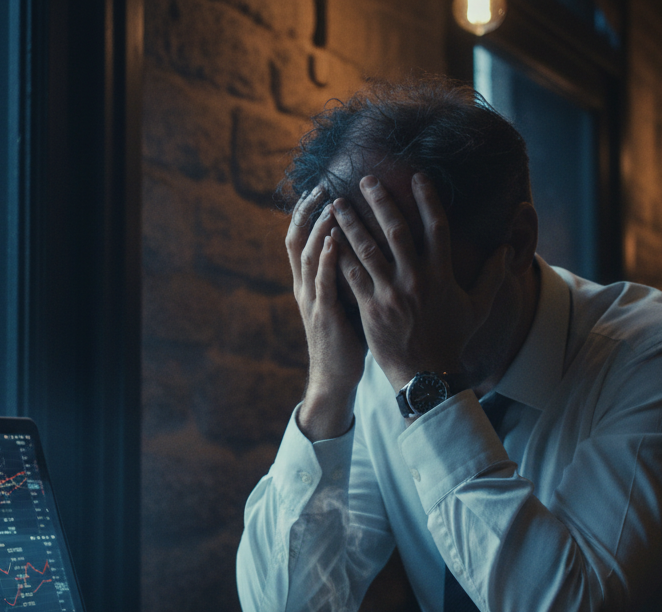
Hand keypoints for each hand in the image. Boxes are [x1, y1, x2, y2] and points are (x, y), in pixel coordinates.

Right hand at [285, 187, 364, 439]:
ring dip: (319, 229)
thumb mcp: (344, 298)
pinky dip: (325, 259)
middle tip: (321, 186)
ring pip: (307, 255)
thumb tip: (365, 244)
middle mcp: (304, 285)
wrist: (335, 375)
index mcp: (307, 281)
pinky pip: (321, 281)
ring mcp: (311, 299)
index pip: (300, 237)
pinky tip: (333, 241)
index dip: (306, 211)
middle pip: (296, 238)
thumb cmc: (345, 336)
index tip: (320, 187)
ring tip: (331, 206)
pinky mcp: (323, 314)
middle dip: (307, 211)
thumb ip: (347, 272)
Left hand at [330, 173, 505, 391]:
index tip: (416, 176)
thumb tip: (507, 248)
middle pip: (397, 230)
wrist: (426, 375)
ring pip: (367, 249)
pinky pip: (351, 275)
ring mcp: (390, 293)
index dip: (427, 199)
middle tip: (366, 178)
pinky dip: (339, 254)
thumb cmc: (453, 339)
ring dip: (351, 223)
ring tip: (336, 202)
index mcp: (442, 274)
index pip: (437, 226)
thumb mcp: (478, 307)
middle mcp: (415, 279)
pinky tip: (328, 237)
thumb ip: (492, 275)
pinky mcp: (370, 307)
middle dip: (381, 201)